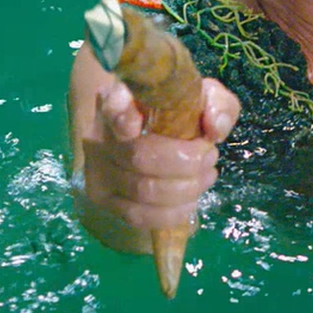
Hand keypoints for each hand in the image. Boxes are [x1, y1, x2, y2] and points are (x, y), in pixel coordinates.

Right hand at [75, 75, 235, 250]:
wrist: (149, 135)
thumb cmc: (177, 112)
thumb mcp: (201, 97)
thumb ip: (216, 103)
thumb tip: (214, 129)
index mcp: (117, 98)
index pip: (111, 104)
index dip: (121, 115)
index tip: (137, 123)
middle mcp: (98, 134)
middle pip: (139, 156)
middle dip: (186, 163)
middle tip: (210, 157)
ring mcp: (96, 169)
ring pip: (142, 190)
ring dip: (185, 189)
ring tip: (206, 177)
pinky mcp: (104, 199)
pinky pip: (137, 215)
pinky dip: (170, 214)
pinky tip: (190, 202)